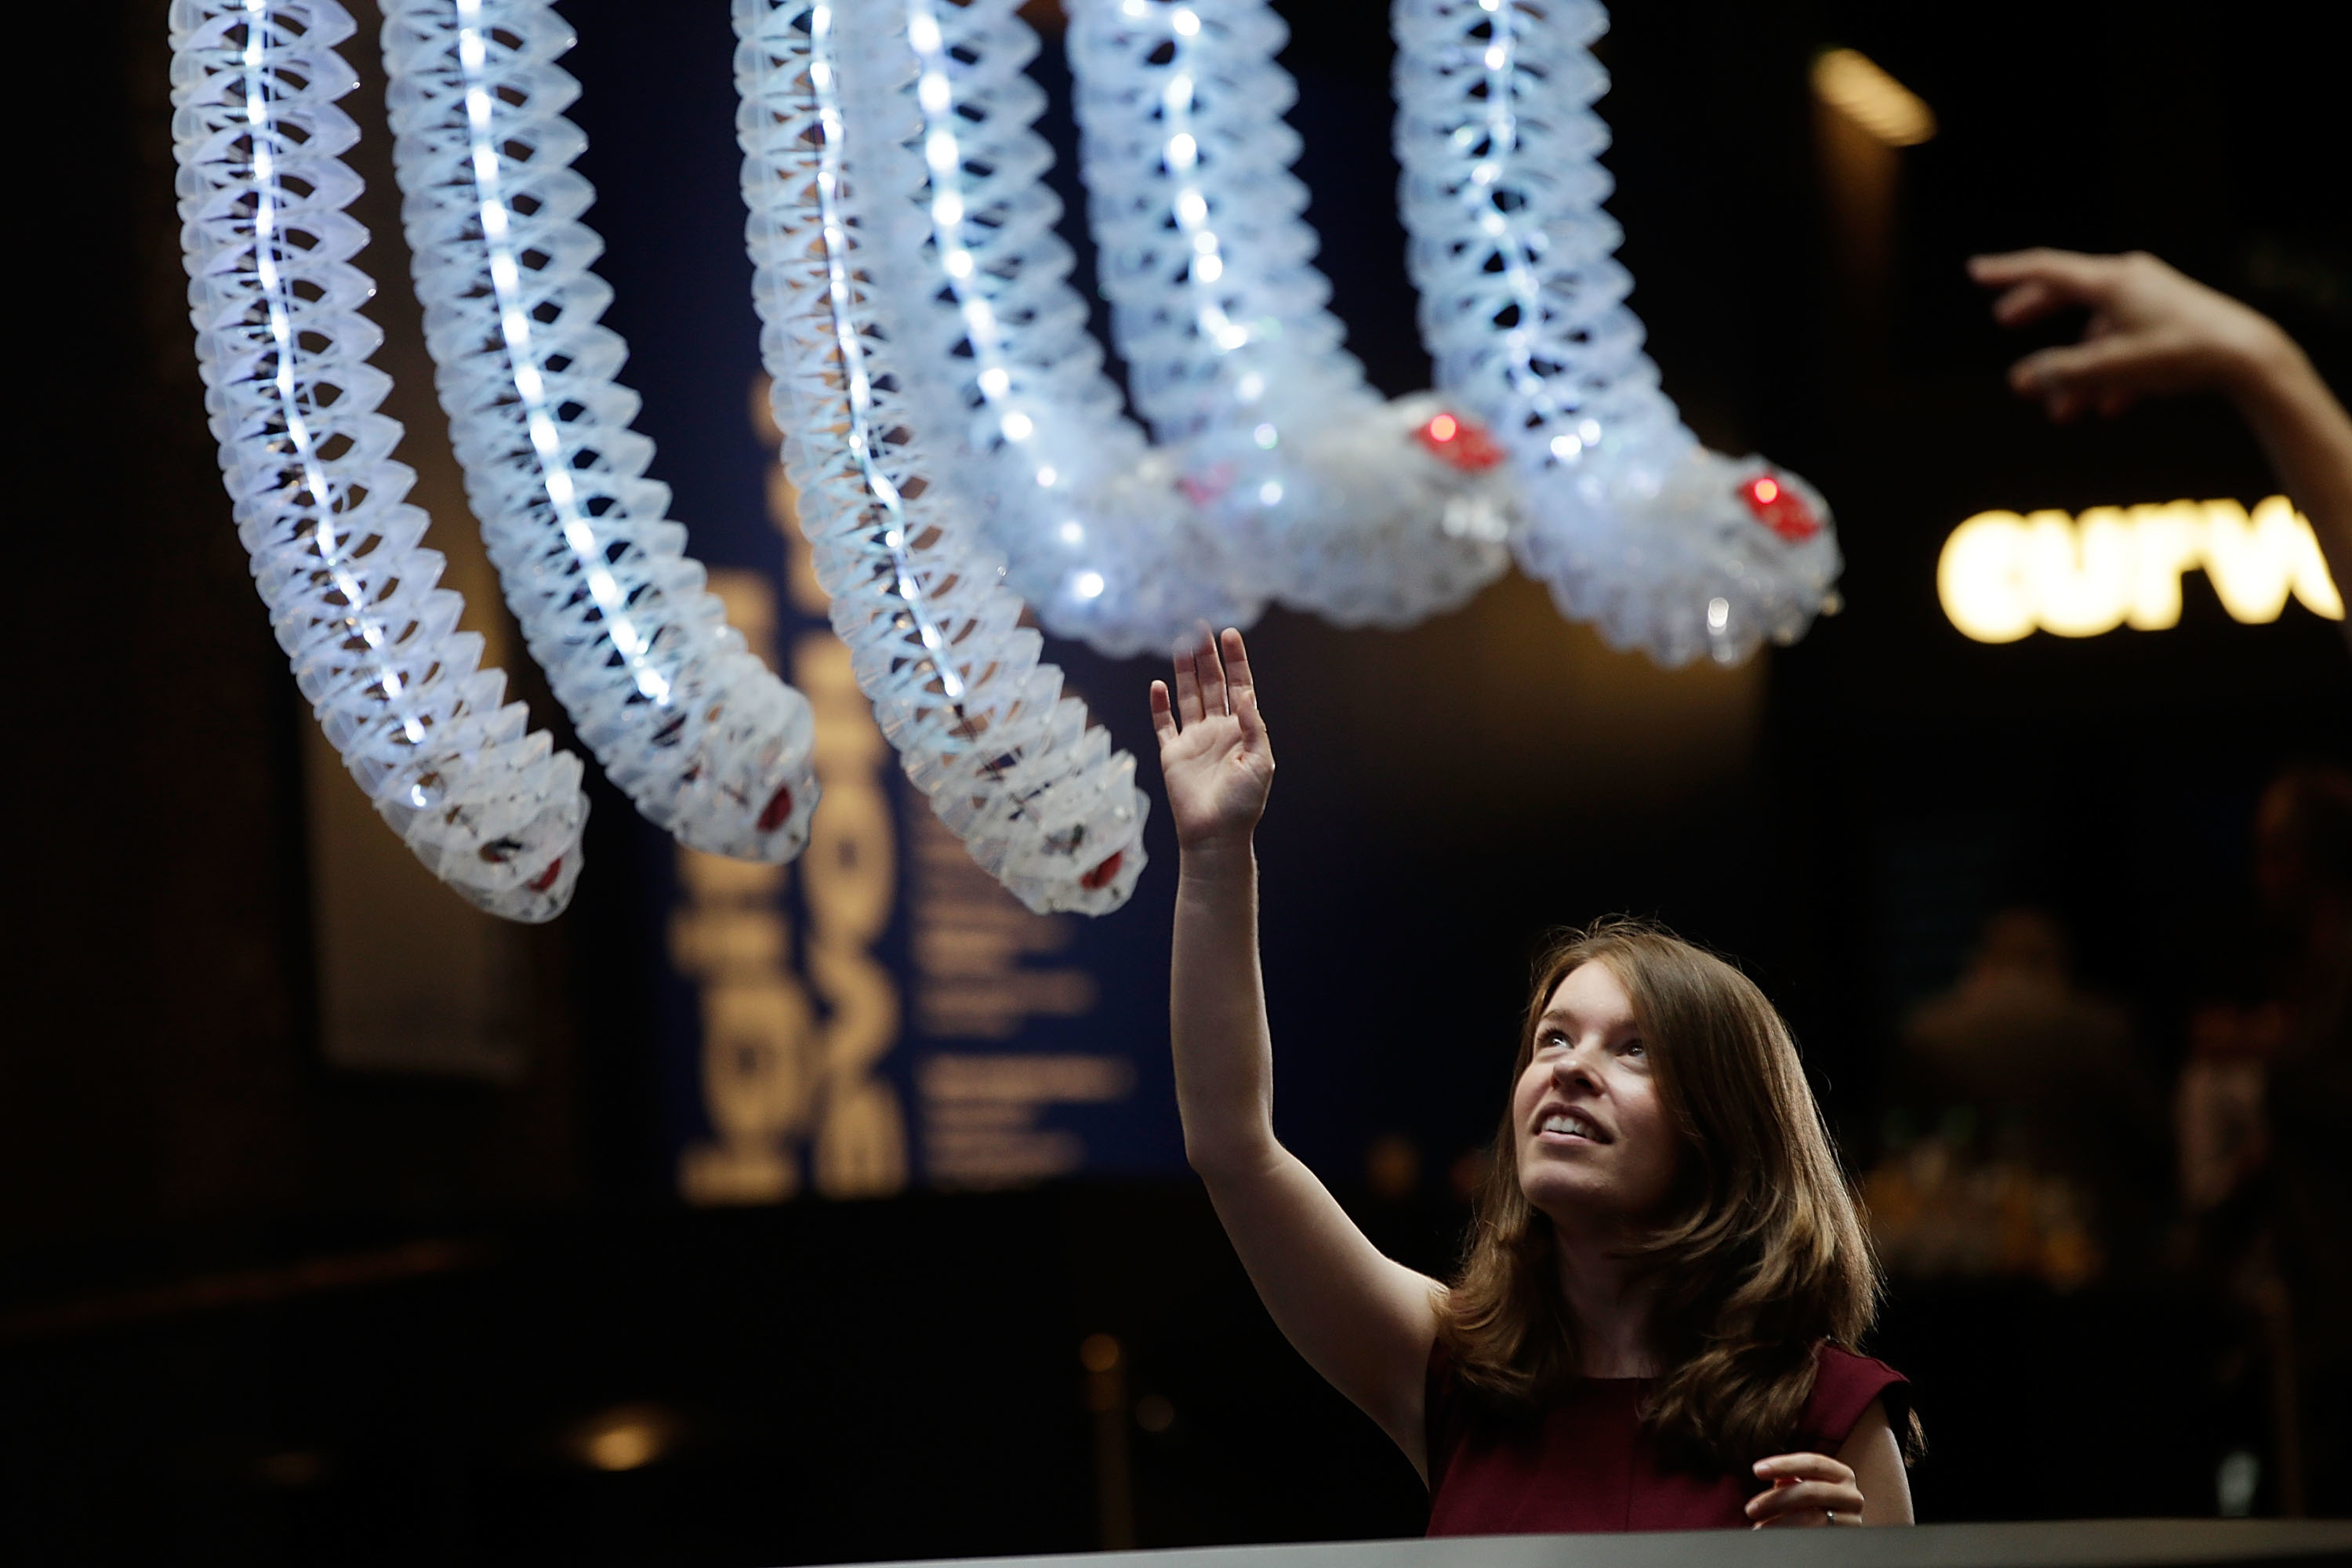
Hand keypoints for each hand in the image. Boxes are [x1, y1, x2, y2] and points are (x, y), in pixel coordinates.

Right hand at [1151, 628, 1272, 852]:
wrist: (1216, 835)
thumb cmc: (1244, 803)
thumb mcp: (1260, 761)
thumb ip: (1252, 725)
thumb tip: (1244, 692)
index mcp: (1242, 730)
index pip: (1239, 686)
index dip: (1235, 660)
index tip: (1230, 633)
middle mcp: (1217, 730)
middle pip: (1211, 684)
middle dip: (1206, 656)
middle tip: (1199, 627)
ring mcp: (1193, 740)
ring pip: (1188, 696)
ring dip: (1184, 671)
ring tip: (1180, 643)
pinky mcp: (1172, 754)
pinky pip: (1163, 724)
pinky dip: (1159, 705)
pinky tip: (1157, 685)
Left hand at [1746, 1451, 1866, 1527]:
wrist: (1836, 1531)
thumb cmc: (1814, 1504)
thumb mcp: (1805, 1486)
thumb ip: (1791, 1476)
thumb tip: (1773, 1474)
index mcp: (1841, 1474)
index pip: (1812, 1463)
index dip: (1784, 1464)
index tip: (1757, 1470)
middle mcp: (1851, 1495)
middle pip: (1810, 1491)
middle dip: (1776, 1499)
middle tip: (1751, 1508)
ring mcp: (1852, 1519)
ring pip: (1812, 1517)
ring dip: (1780, 1522)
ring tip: (1759, 1527)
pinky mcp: (1847, 1539)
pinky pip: (1816, 1536)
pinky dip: (1792, 1534)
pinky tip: (1776, 1536)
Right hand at [1969, 248, 2292, 421]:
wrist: (2248, 357)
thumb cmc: (2180, 355)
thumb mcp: (2112, 368)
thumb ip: (2061, 374)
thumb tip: (2017, 380)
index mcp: (2111, 281)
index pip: (2046, 269)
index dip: (2006, 272)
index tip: (1975, 271)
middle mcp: (2130, 279)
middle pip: (2070, 290)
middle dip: (2036, 310)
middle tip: (2006, 320)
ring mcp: (2152, 296)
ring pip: (2098, 329)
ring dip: (2077, 370)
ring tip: (2064, 412)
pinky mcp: (2171, 317)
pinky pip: (2126, 341)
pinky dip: (2110, 371)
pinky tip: (2109, 408)